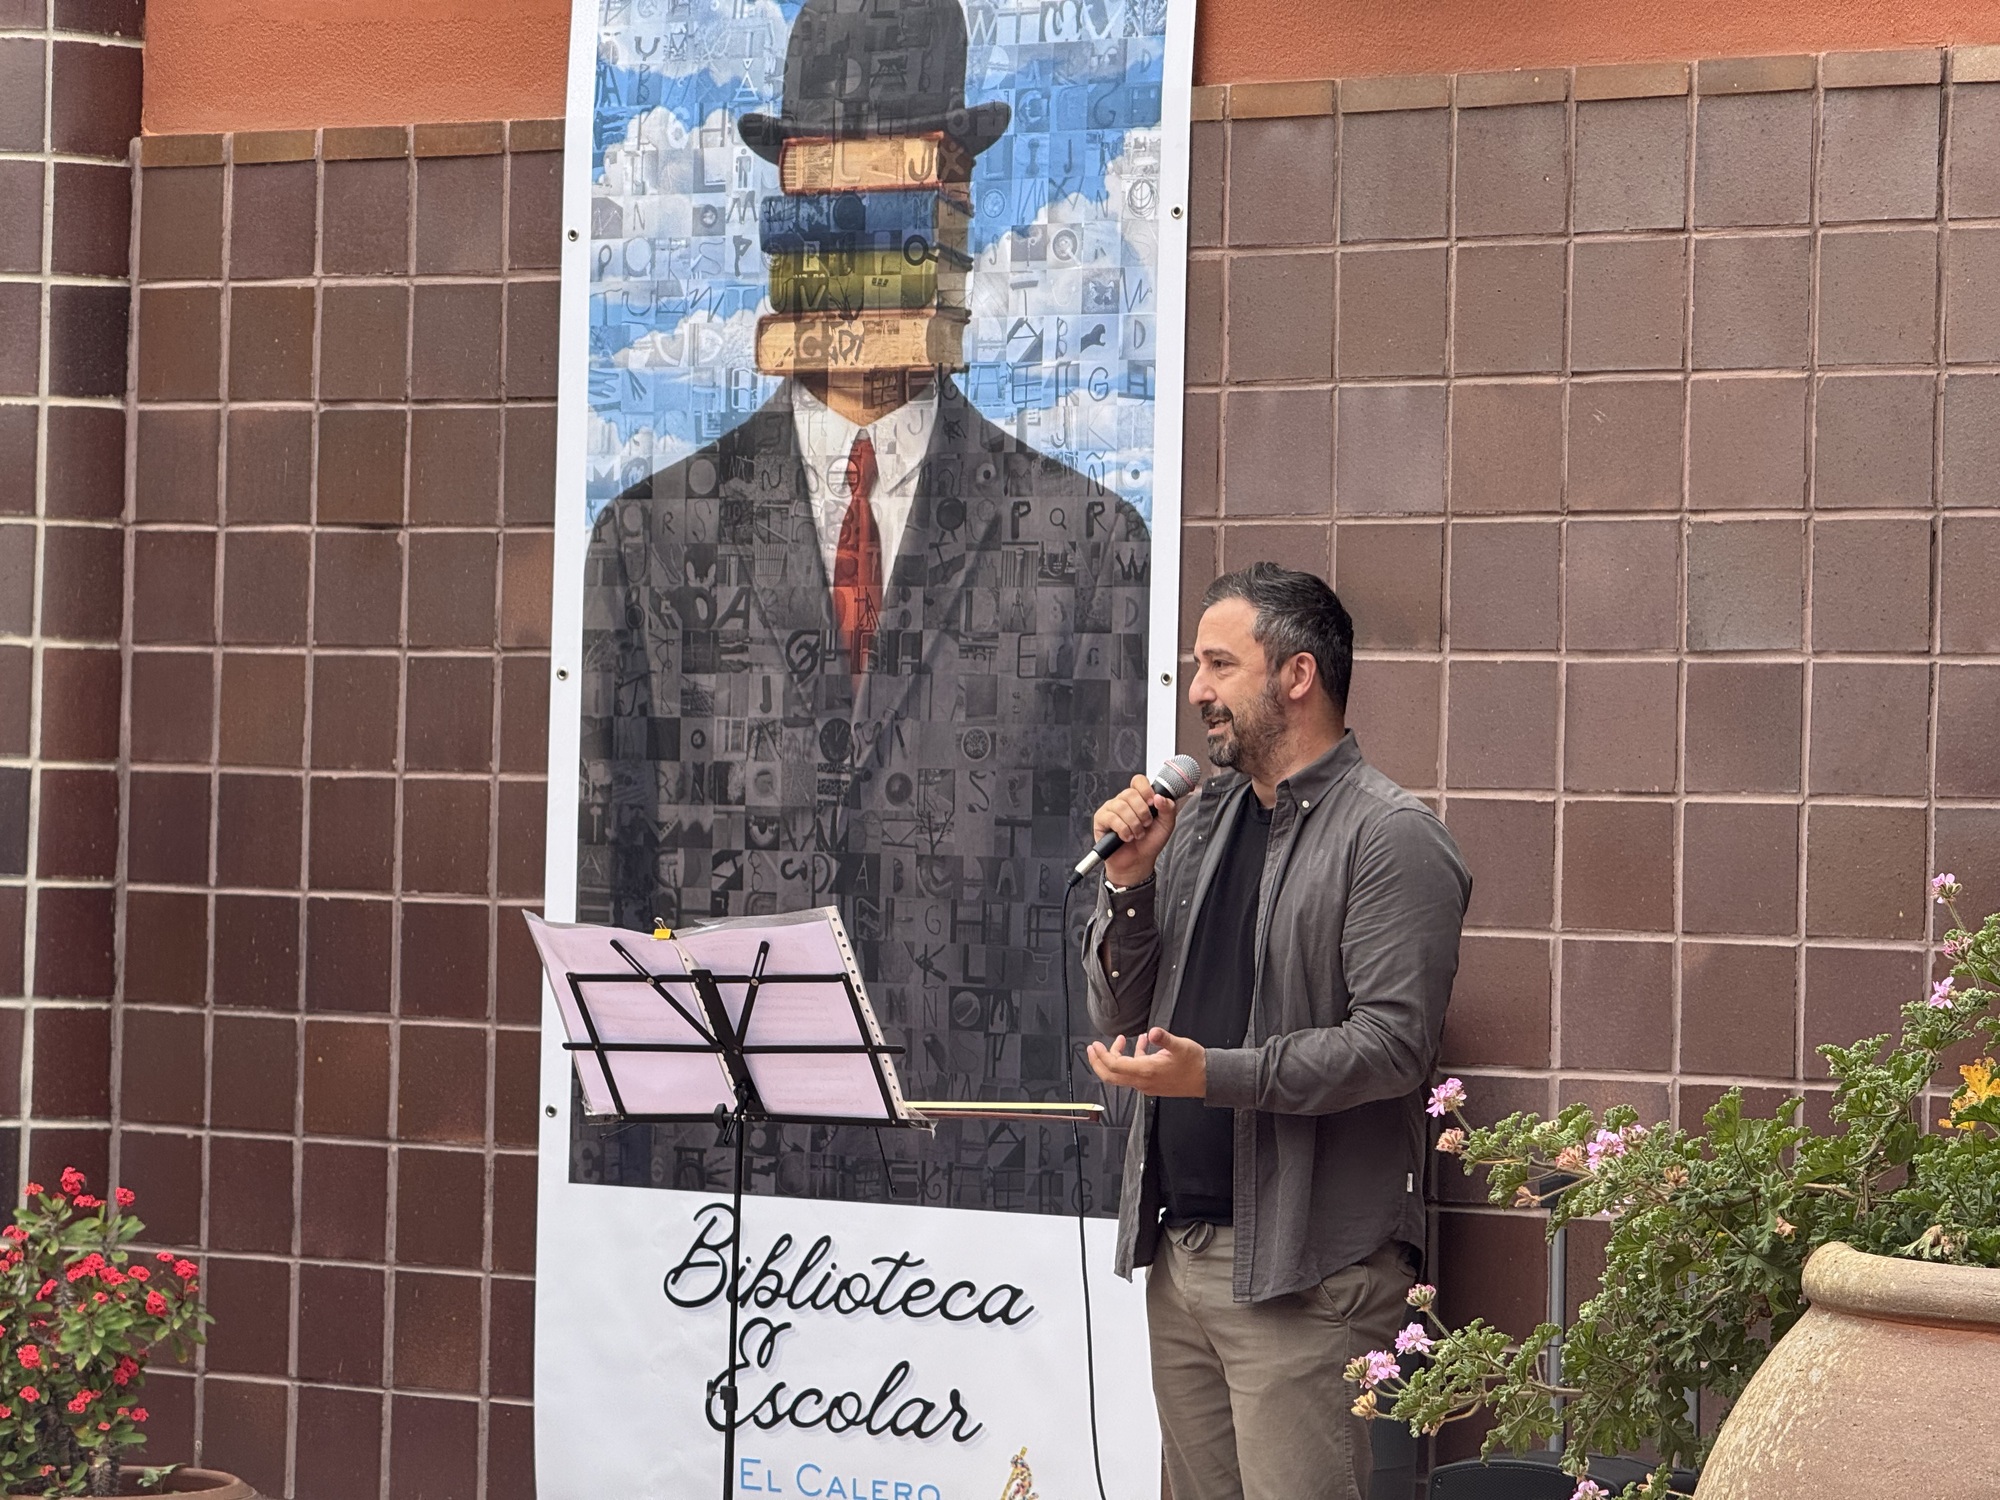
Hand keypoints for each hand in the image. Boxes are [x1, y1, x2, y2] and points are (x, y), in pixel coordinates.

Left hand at [1086, 1028, 1206, 1097]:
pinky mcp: (1152, 1083)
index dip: (1102, 1055)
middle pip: (1111, 1076)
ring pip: (1122, 1074)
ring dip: (1117, 1057)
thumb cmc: (1195, 1064)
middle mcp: (1143, 1081)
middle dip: (1098, 1062)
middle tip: (1093, 1048)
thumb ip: (1165, 1038)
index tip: (1096, 1044)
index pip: (1115, 1066)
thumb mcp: (1180, 1046)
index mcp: (1146, 1072)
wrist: (1208, 1079)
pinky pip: (1135, 1072)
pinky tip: (1144, 1044)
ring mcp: (1147, 1084)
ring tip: (1121, 1040)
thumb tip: (1154, 1032)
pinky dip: (1133, 1058)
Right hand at [1090, 773, 1178, 886]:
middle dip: (1142, 812)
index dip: (1146, 790)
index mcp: (1139, 798)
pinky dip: (1123, 830)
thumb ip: (1168, 808)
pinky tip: (1126, 837)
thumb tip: (1160, 797)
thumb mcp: (1166, 825)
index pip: (1138, 781)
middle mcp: (1124, 801)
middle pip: (1130, 793)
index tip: (1153, 803)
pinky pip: (1111, 818)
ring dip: (1133, 824)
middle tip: (1145, 824)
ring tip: (1137, 834)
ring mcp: (1111, 809)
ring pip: (1121, 806)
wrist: (1138, 862)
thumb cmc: (1149, 842)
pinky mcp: (1101, 819)